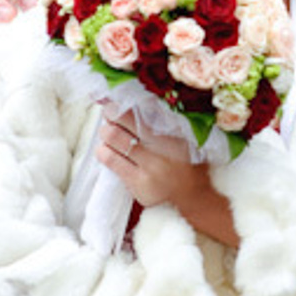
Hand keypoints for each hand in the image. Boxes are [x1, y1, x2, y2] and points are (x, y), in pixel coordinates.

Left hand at [95, 110, 237, 247]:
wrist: (191, 197)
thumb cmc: (185, 163)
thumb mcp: (182, 138)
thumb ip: (164, 121)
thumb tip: (136, 101)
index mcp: (173, 132)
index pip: (142, 110)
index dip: (123, 102)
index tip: (112, 98)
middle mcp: (162, 147)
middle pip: (125, 120)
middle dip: (111, 114)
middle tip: (109, 115)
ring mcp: (150, 166)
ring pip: (114, 139)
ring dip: (106, 133)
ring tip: (108, 134)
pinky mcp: (138, 182)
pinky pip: (112, 162)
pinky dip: (104, 152)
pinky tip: (104, 150)